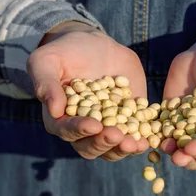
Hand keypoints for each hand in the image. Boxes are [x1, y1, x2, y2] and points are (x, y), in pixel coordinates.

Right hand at [27, 21, 148, 160]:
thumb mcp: (47, 61)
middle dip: (104, 142)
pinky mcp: (128, 123)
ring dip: (124, 149)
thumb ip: (45, 83)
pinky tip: (149, 139)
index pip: (68, 131)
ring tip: (135, 143)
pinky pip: (134, 138)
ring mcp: (106, 129)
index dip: (80, 130)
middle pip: (91, 147)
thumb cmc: (64, 52)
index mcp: (60, 119)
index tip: (94, 125)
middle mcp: (82, 131)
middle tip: (117, 135)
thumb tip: (54, 110)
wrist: (95, 46)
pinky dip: (141, 140)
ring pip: (112, 150)